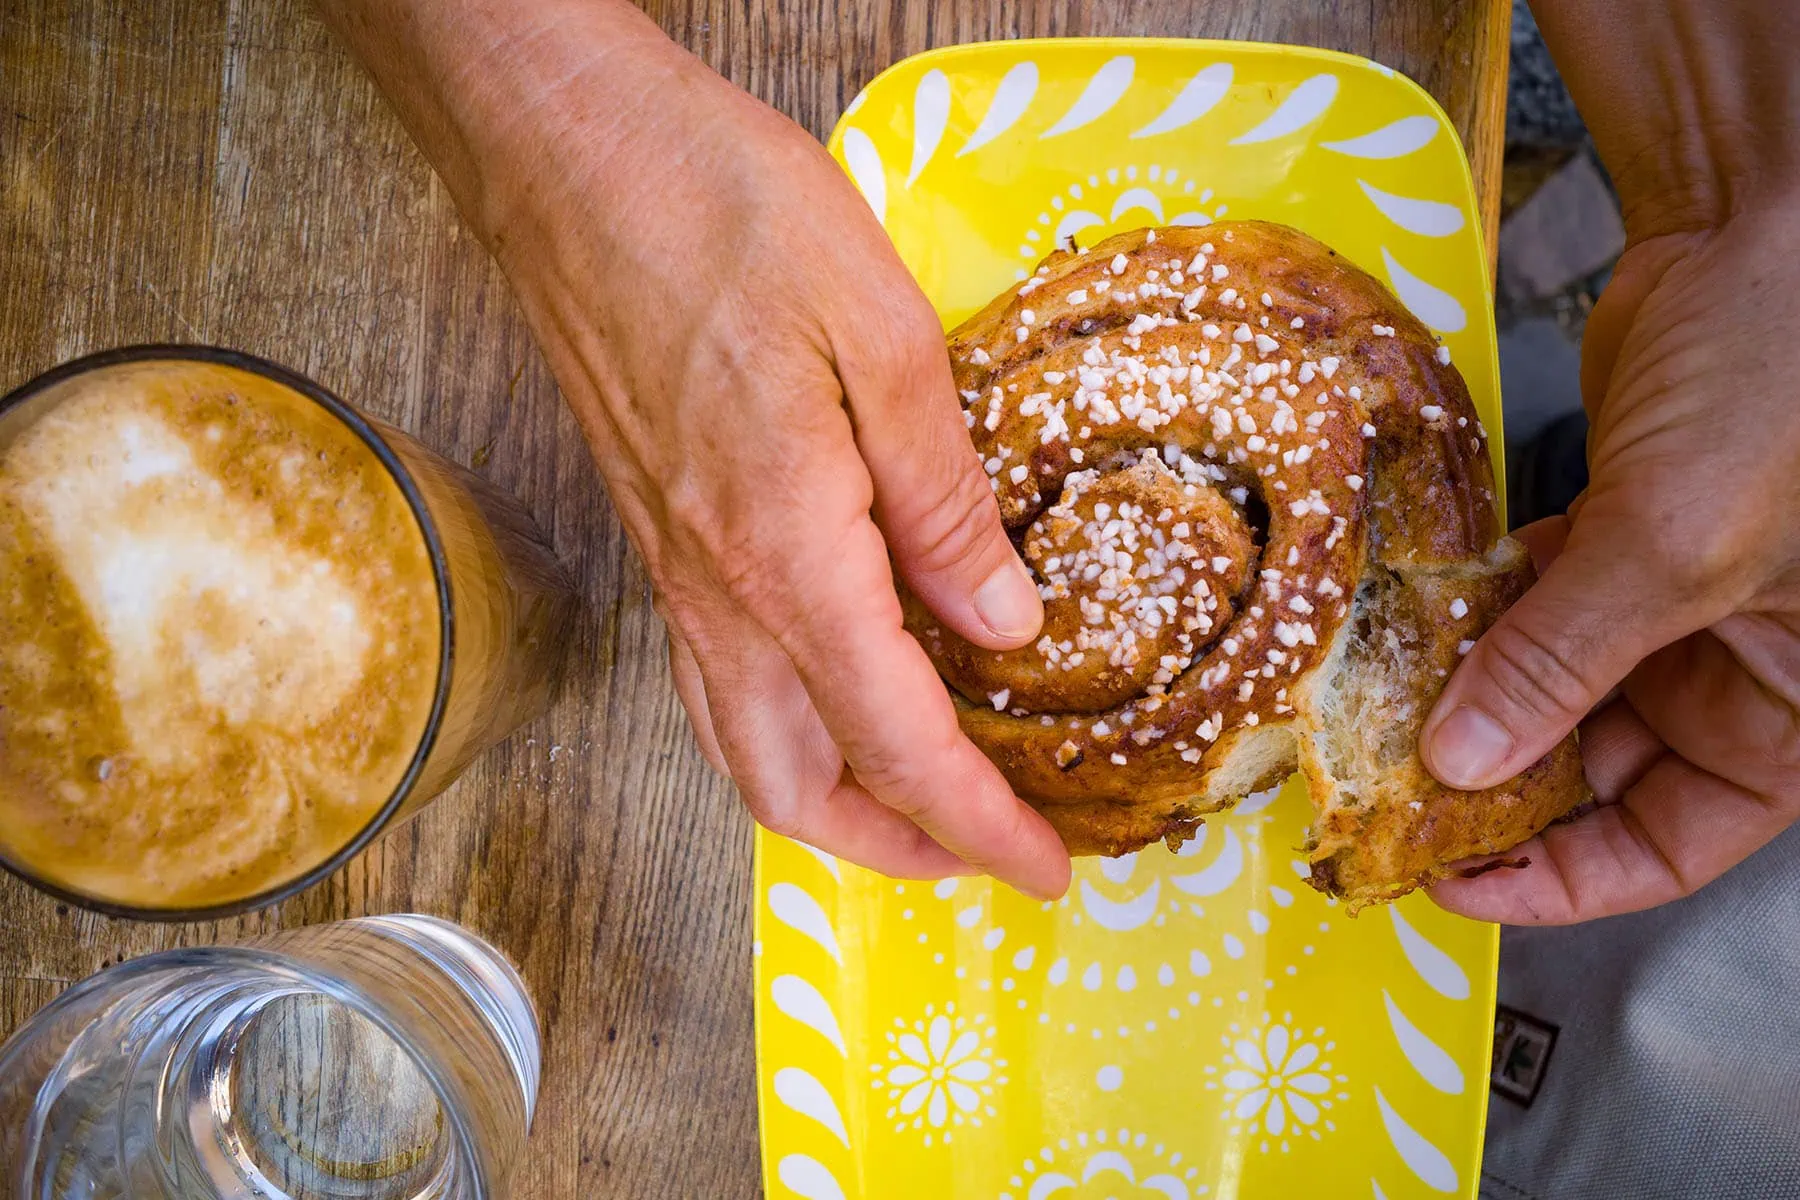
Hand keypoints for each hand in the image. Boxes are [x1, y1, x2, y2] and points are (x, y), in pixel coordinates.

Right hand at [416, 8, 1068, 895]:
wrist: (568, 155)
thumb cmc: (719, 214)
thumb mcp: (883, 338)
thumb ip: (945, 501)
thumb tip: (1003, 625)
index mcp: (788, 555)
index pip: (897, 742)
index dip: (980, 823)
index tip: (1046, 867)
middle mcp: (717, 592)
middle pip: (797, 789)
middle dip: (897, 847)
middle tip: (987, 847)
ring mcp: (673, 570)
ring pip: (741, 750)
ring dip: (832, 804)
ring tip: (915, 799)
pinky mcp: (655, 534)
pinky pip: (713, 684)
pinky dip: (782, 733)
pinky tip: (832, 693)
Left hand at [1423, 207, 1799, 922]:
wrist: (1764, 230)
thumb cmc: (1783, 386)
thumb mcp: (1676, 549)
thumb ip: (1561, 665)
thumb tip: (1458, 766)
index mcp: (1794, 711)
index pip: (1672, 844)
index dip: (1564, 879)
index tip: (1455, 880)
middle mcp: (1735, 669)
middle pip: (1596, 776)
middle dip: (1495, 786)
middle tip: (1383, 798)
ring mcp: (1668, 603)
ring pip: (1549, 692)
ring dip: (1468, 699)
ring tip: (1376, 716)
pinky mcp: (1613, 537)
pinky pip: (1531, 610)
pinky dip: (1474, 620)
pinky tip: (1411, 627)